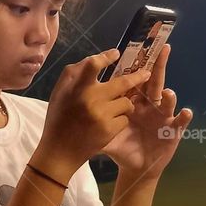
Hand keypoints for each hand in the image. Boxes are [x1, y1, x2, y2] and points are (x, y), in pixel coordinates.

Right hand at [34, 49, 148, 183]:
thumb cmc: (59, 119)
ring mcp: (101, 115)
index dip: (106, 57)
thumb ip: (74, 74)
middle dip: (137, 77)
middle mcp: (89, 99)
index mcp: (76, 88)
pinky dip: (120, 119)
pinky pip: (125, 118)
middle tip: (146, 73)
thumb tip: (97, 59)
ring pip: (126, 102)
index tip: (116, 53)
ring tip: (115, 108)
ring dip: (124, 103)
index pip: (92, 64)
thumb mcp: (59, 93)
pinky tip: (109, 124)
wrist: (59, 152)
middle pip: (122, 82)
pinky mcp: (109, 130)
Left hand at [99, 43, 192, 183]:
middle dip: (160, 66)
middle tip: (164, 49)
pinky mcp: (172, 131)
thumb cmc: (121, 147)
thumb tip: (73, 112)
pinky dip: (184, 117)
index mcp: (134, 102)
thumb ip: (93, 121)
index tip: (137, 49)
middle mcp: (150, 105)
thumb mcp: (106, 134)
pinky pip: (180, 123)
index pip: (135, 81)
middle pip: (155, 83)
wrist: (135, 166)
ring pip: (167, 102)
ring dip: (169, 97)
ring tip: (168, 93)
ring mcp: (162, 117)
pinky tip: (186, 112)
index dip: (136, 66)